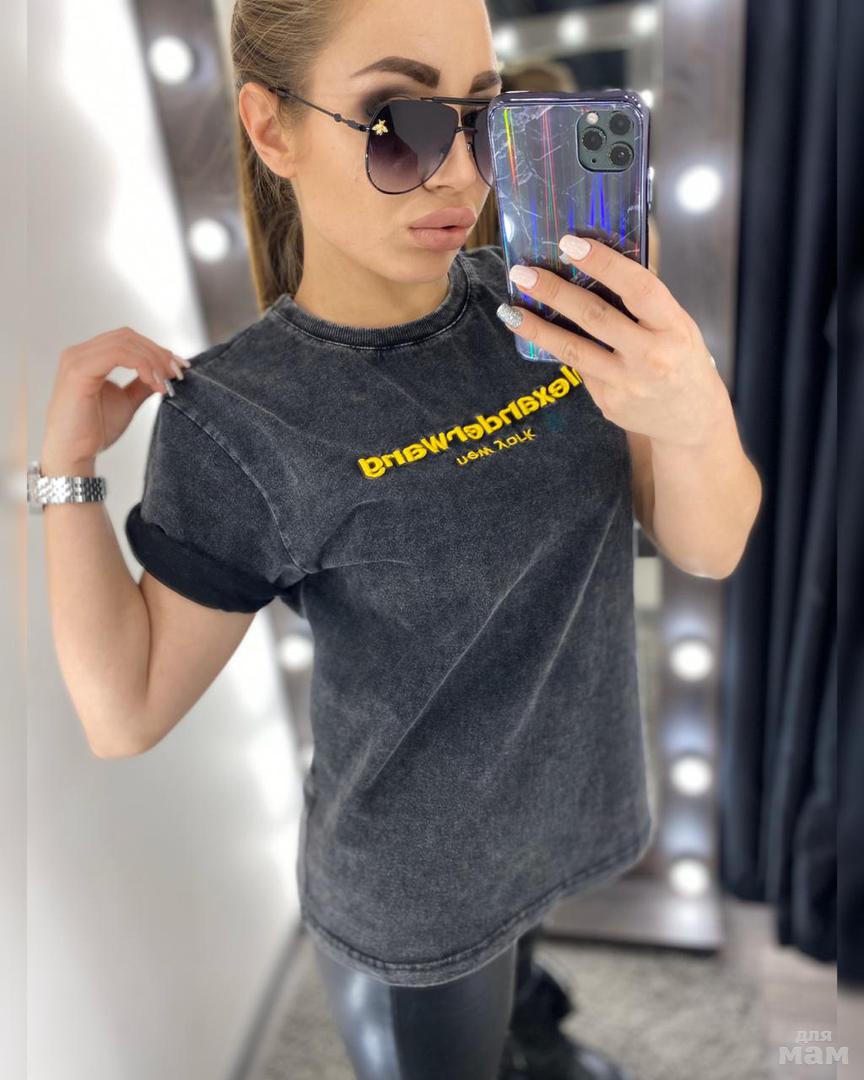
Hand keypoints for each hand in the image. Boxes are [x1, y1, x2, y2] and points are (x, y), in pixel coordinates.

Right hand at [41, 327, 190, 469]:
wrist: (74, 453)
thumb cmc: (94, 430)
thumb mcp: (127, 401)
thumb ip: (142, 383)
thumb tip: (164, 372)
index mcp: (89, 357)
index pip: (127, 339)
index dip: (156, 349)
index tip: (180, 367)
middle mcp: (80, 353)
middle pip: (127, 336)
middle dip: (158, 353)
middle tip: (177, 373)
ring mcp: (77, 359)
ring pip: (124, 342)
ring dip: (153, 360)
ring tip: (166, 382)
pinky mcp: (78, 371)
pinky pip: (117, 355)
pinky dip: (141, 365)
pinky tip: (153, 383)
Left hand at [498, 234, 728, 447]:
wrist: (691, 420)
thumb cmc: (681, 358)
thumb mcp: (677, 324)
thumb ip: (643, 301)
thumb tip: (594, 263)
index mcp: (674, 328)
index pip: (638, 287)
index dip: (603, 263)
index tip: (570, 243)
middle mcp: (651, 357)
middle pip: (595, 317)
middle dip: (554, 292)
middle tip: (522, 274)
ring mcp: (627, 383)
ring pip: (573, 350)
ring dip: (536, 328)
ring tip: (510, 310)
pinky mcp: (608, 402)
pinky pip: (579, 368)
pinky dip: (557, 349)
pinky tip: (539, 335)